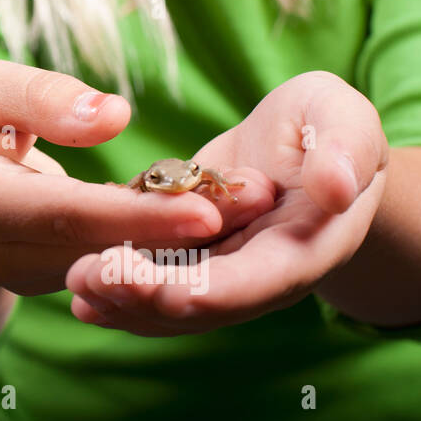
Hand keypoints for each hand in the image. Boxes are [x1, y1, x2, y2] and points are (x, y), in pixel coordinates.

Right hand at [0, 59, 273, 296]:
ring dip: (181, 239)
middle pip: (99, 248)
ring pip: (111, 264)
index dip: (136, 215)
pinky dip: (158, 241)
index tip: (207, 207)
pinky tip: (215, 210)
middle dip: (182, 230)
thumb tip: (115, 116)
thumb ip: (39, 96)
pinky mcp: (45, 282)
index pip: (64, 214)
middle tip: (258, 198)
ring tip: (253, 199)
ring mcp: (19, 278)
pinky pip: (108, 264)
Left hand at [65, 71, 388, 334]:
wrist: (304, 143)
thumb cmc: (326, 123)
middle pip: (204, 302)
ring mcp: (225, 273)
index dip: (213, 291)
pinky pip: (155, 283)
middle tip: (88, 277)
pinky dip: (118, 288)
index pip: (258, 282)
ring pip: (172, 303)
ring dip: (122, 300)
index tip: (167, 290)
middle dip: (146, 297)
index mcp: (306, 246)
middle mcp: (263, 275)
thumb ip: (345, 148)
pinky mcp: (193, 260)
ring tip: (75, 283)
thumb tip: (336, 188)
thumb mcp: (342, 117)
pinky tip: (75, 283)